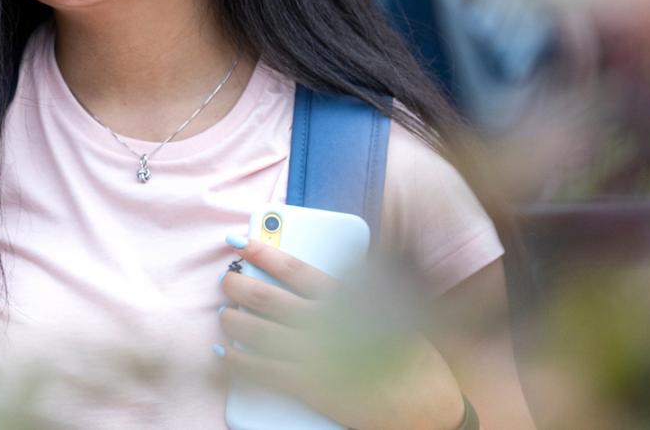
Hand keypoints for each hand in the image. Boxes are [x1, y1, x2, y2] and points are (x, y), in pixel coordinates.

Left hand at [219, 236, 466, 429]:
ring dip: (234, 320)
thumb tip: (323, 277)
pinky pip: (261, 370)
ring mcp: (315, 357)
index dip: (265, 252)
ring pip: (258, 333)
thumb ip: (358, 295)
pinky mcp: (309, 388)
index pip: (296, 270)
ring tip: (226, 314)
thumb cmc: (412, 360)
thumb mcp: (394, 313)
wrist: (424, 408)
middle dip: (239, 285)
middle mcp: (327, 326)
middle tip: (228, 279)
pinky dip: (237, 359)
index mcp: (349, 302)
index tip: (243, 242)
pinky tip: (226, 351)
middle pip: (268, 298)